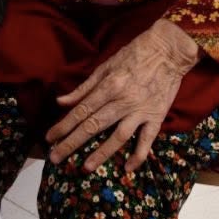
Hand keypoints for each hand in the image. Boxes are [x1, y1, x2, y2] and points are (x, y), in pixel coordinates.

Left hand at [47, 19, 199, 173]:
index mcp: (108, 86)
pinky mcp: (157, 116)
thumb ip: (84, 87)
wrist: (169, 50)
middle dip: (72, 143)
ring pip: (118, 137)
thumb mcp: (105, 66)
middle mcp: (123, 100)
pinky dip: (138, 156)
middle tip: (56, 158)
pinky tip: (127, 168)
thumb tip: (61, 101)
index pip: (81, 111)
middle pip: (93, 126)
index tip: (49, 138)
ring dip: (101, 153)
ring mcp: (141, 110)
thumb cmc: (134, 55)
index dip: (63, 126)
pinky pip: (147, 140)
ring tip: (86, 167)